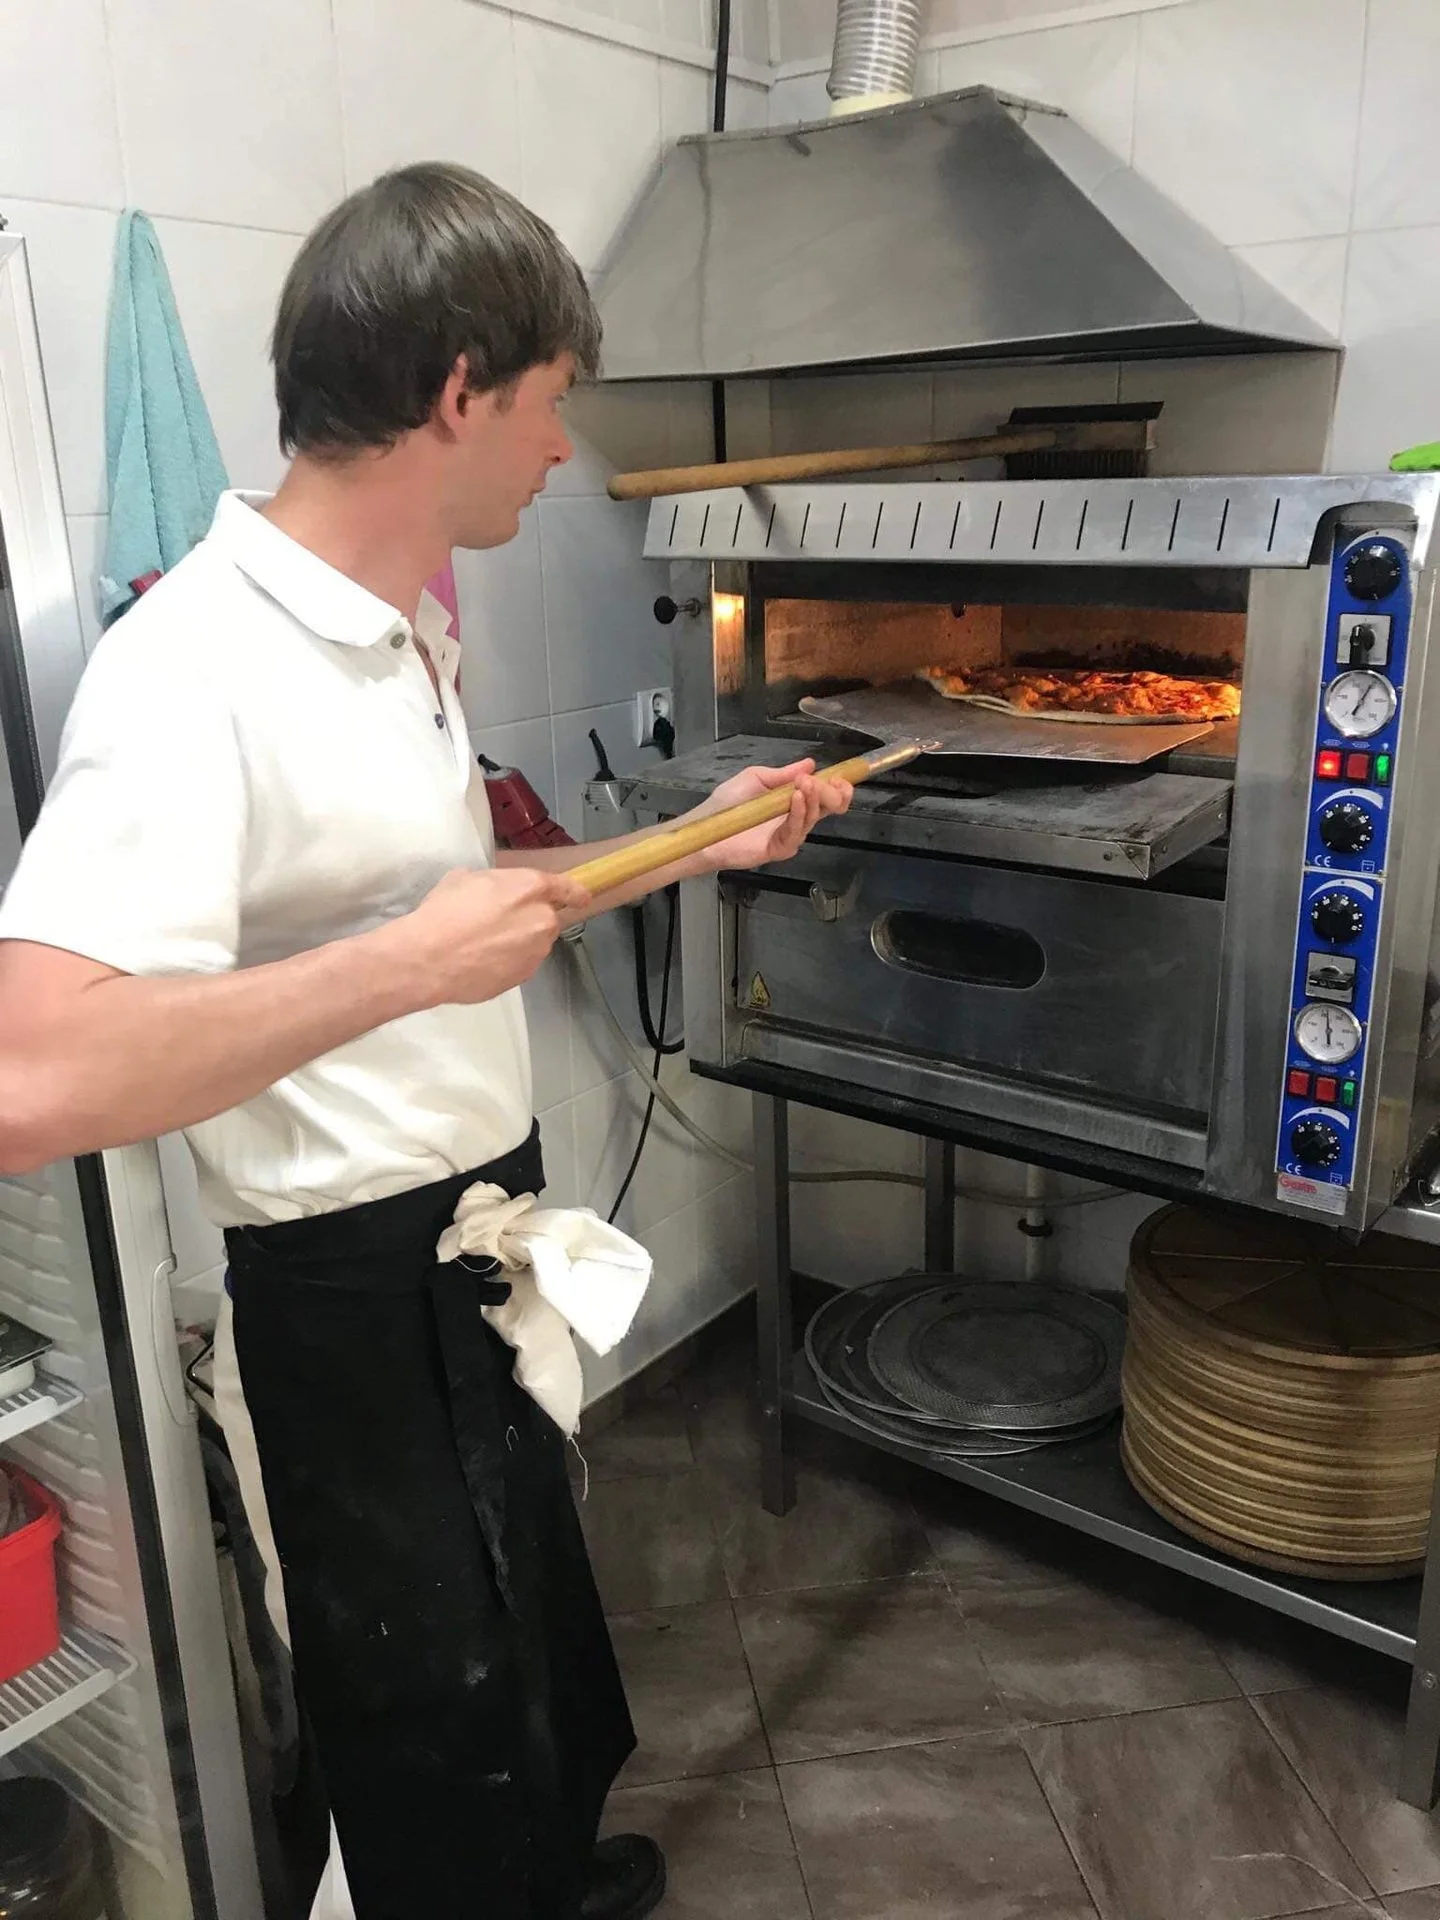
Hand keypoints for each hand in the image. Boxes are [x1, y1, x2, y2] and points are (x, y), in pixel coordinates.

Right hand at [393, 867, 591, 1007]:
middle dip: (529, 919)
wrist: (430, 958)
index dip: (576, 892)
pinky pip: (521, 964)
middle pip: (546, 918)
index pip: (568, 888)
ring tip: (483, 945)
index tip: (582, 897)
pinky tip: (481, 961)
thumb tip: (493, 891)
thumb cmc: (445, 911)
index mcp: (531, 888)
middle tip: (496, 922)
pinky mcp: (524, 976)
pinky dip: (507, 962)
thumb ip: (493, 883)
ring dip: (517, 942)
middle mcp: (542, 920)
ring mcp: (536, 952)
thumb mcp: (466, 879)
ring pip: (534, 943)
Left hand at [690, 760, 852, 873]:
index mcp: (793, 802)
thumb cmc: (728, 802)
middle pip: (828, 808)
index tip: (841, 777)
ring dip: (813, 798)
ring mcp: (790, 835)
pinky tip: (796, 798)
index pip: (825, 796)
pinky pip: (796, 831)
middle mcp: (796, 819)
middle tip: (821, 781)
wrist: (706, 825)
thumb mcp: (756, 778)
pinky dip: (799, 813)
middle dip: (830, 792)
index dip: (838, 788)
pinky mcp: (780, 848)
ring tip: (804, 784)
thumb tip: (811, 763)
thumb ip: (783, 774)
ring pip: (814, 817)